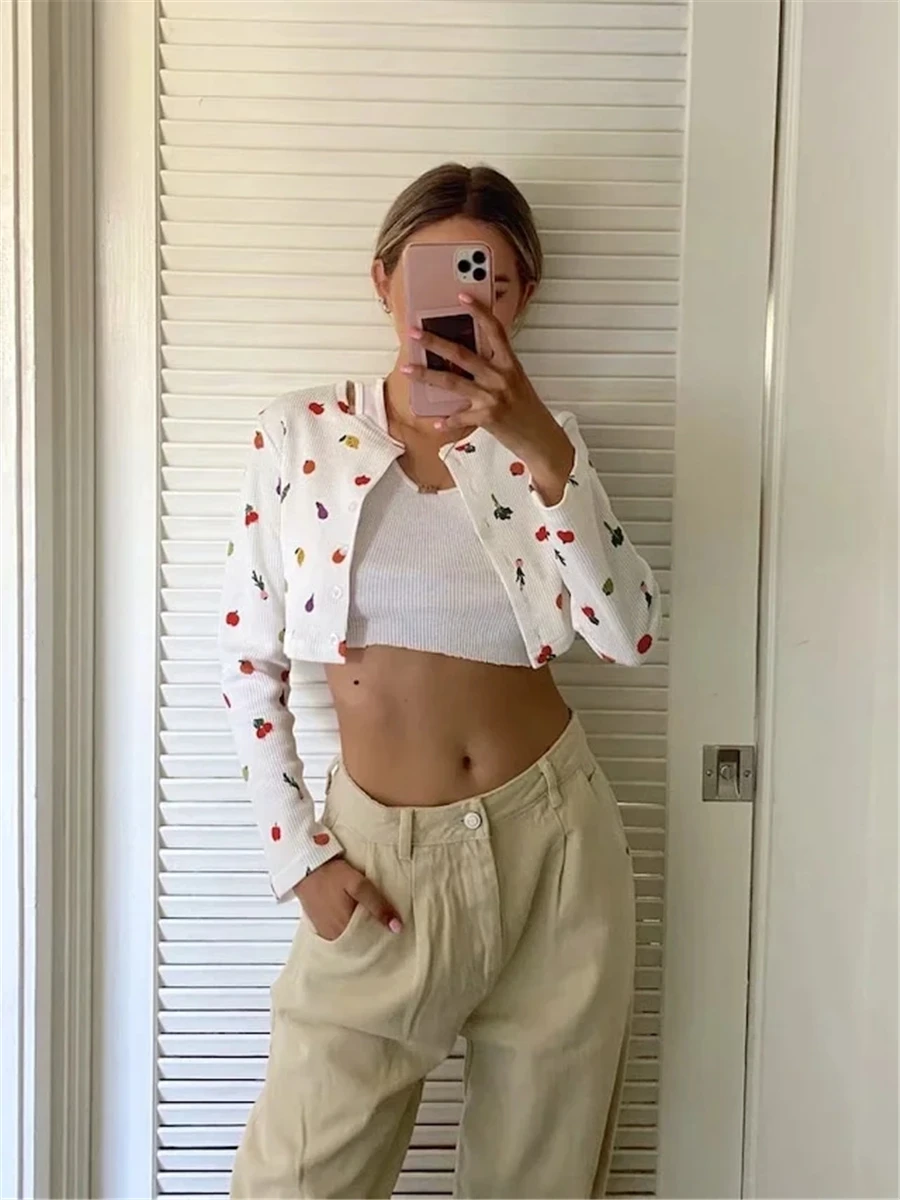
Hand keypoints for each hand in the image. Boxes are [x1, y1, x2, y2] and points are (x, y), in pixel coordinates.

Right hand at [293, 857, 401, 940]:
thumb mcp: (358, 885)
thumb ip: (377, 905)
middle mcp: (335, 936)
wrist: (306, 867)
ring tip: (373, 920)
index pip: (371, 944)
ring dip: (362, 933)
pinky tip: (357, 918)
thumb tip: (396, 927)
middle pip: (361, 944)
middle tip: (387, 925)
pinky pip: (341, 935)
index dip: (384, 938)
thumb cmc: (330, 874)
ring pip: (351, 940)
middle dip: (374, 936)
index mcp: (345, 929)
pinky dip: (350, 930)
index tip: (395, 931)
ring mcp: (327, 934)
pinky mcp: (322, 927)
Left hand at [401, 293, 573, 499]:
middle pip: (462, 353)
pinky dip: (446, 420)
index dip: (479, 311)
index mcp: (509, 363)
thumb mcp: (516, 381)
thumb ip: (495, 368)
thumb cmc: (527, 409)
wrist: (540, 438)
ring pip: (451, 381)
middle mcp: (501, 377)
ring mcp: (492, 397)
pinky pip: (458, 417)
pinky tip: (436, 422)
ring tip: (407, 369)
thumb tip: (465, 359)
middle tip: (414, 333)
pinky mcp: (486, 417)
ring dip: (426, 375)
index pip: (495, 330)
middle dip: (435, 342)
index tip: (462, 297)